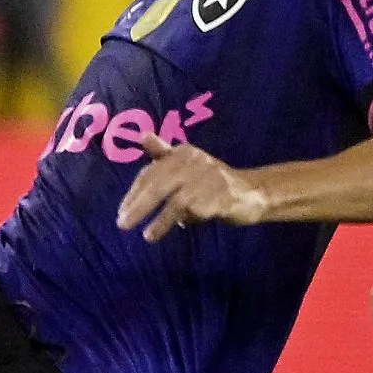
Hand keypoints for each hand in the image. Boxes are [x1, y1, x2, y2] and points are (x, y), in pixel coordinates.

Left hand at [115, 135, 268, 241]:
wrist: (251, 193)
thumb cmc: (212, 182)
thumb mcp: (186, 165)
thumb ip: (163, 154)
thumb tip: (142, 136)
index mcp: (183, 153)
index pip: (151, 172)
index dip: (134, 193)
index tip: (122, 211)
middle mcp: (193, 162)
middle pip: (158, 184)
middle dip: (138, 205)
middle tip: (122, 224)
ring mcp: (206, 179)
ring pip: (174, 200)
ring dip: (158, 219)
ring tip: (146, 236)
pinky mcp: (218, 197)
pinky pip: (193, 211)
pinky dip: (177, 222)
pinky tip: (165, 232)